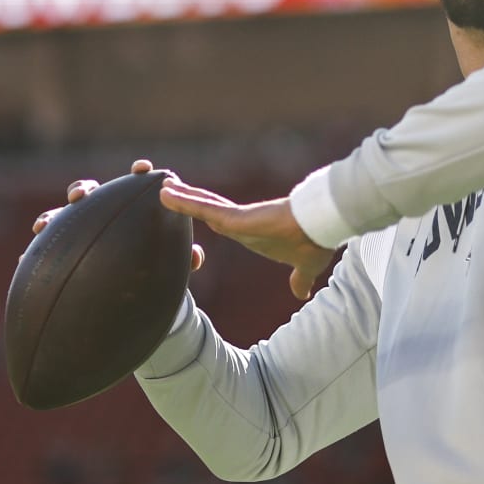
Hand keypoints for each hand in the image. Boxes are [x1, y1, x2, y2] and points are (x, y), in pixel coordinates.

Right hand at [28, 159, 203, 271]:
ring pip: (62, 215)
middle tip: (81, 196)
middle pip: (90, 192)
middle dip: (83, 188)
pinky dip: (37, 251)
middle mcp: (104, 213)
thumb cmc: (158, 271)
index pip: (135, 185)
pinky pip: (48, 249)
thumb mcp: (174, 267)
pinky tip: (23, 258)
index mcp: (132, 211)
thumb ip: (185, 259)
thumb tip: (197, 256)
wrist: (138, 295)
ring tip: (42, 224)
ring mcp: (82, 230)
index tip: (143, 169)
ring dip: (51, 216)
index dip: (138, 173)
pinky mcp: (66, 250)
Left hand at [158, 178, 335, 300]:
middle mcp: (243, 225)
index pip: (225, 222)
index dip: (211, 215)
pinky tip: (165, 195)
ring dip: (181, 198)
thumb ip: (299, 279)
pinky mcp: (236, 218)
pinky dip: (183, 203)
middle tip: (169, 192)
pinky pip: (203, 209)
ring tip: (161, 189)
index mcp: (254, 235)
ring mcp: (238, 220)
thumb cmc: (315, 243)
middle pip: (208, 211)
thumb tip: (301, 294)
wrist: (323, 228)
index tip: (199, 212)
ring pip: (202, 207)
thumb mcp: (305, 267)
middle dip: (189, 203)